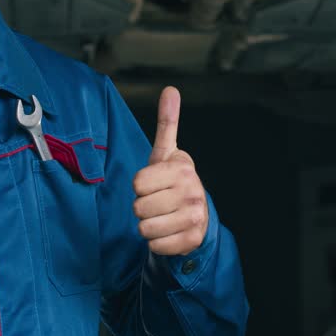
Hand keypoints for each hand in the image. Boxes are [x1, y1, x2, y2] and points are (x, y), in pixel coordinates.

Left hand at [132, 87, 208, 255]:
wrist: (197, 215)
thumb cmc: (173, 182)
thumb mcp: (168, 153)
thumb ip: (167, 123)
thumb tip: (170, 90)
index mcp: (183, 169)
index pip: (138, 182)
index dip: (140, 186)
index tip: (153, 184)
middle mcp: (193, 192)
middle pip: (139, 207)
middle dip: (143, 207)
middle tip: (157, 203)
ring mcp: (194, 217)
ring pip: (145, 228)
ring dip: (148, 226)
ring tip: (162, 217)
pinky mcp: (192, 240)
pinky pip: (155, 246)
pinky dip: (156, 242)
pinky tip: (168, 232)